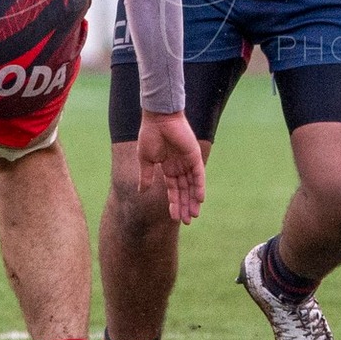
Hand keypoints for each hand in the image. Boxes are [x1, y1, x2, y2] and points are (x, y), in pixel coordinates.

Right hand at [138, 108, 204, 223]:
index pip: (173, 189)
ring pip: (192, 185)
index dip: (174, 203)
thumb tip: (141, 192)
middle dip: (185, 205)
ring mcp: (188, 161)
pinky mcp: (194, 155)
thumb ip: (146, 176)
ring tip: (193, 215)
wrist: (158, 118)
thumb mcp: (146, 160)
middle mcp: (179, 166)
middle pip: (184, 190)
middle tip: (187, 221)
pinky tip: (199, 199)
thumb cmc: (150, 135)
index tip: (175, 218)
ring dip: (193, 200)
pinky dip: (199, 186)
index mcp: (168, 167)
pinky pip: (199, 174)